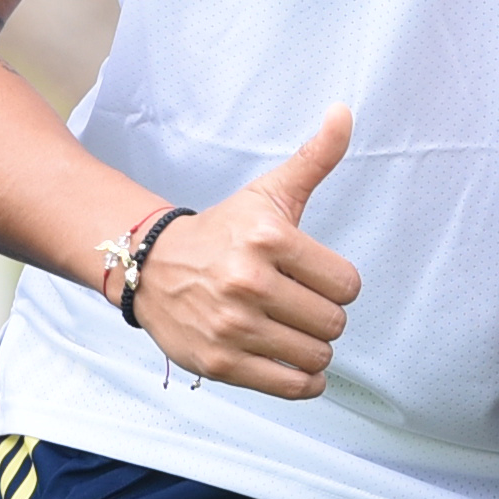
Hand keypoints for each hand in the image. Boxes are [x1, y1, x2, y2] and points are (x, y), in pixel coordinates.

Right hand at [131, 113, 361, 398]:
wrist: (151, 267)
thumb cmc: (223, 231)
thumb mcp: (268, 193)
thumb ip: (314, 158)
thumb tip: (344, 111)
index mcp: (268, 238)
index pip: (348, 284)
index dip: (337, 284)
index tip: (312, 277)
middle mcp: (249, 281)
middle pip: (334, 323)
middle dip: (323, 317)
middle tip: (297, 306)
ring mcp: (233, 326)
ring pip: (317, 357)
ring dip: (312, 349)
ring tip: (288, 331)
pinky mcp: (220, 364)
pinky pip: (292, 387)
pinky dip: (303, 382)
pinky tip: (293, 365)